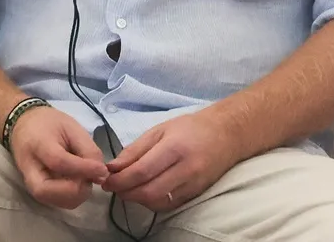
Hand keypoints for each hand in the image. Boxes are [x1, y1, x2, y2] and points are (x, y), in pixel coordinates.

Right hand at [9, 105, 109, 209]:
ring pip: (58, 202)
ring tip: (86, 174)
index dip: (83, 168)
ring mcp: (32, 186)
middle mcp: (30, 172)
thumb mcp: (72, 127)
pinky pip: (59, 202)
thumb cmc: (50, 124)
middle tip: (93, 172)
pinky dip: (75, 195)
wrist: (25, 127)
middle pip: (53, 192)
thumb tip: (102, 174)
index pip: (59, 162)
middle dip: (79, 187)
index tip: (103, 170)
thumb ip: (87, 149)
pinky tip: (80, 180)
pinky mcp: (39, 193)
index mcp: (37, 145)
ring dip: (79, 193)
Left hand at [103, 109, 240, 210]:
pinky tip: (146, 191)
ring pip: (157, 202)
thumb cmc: (191, 128)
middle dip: (125, 193)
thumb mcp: (160, 129)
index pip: (141, 172)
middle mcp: (186, 169)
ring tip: (128, 188)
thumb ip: (135, 150)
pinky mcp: (195, 194)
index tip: (106, 180)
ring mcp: (193, 185)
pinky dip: (151, 201)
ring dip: (137, 199)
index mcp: (175, 148)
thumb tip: (112, 168)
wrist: (227, 135)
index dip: (119, 180)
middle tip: (114, 186)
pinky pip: (168, 205)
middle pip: (148, 192)